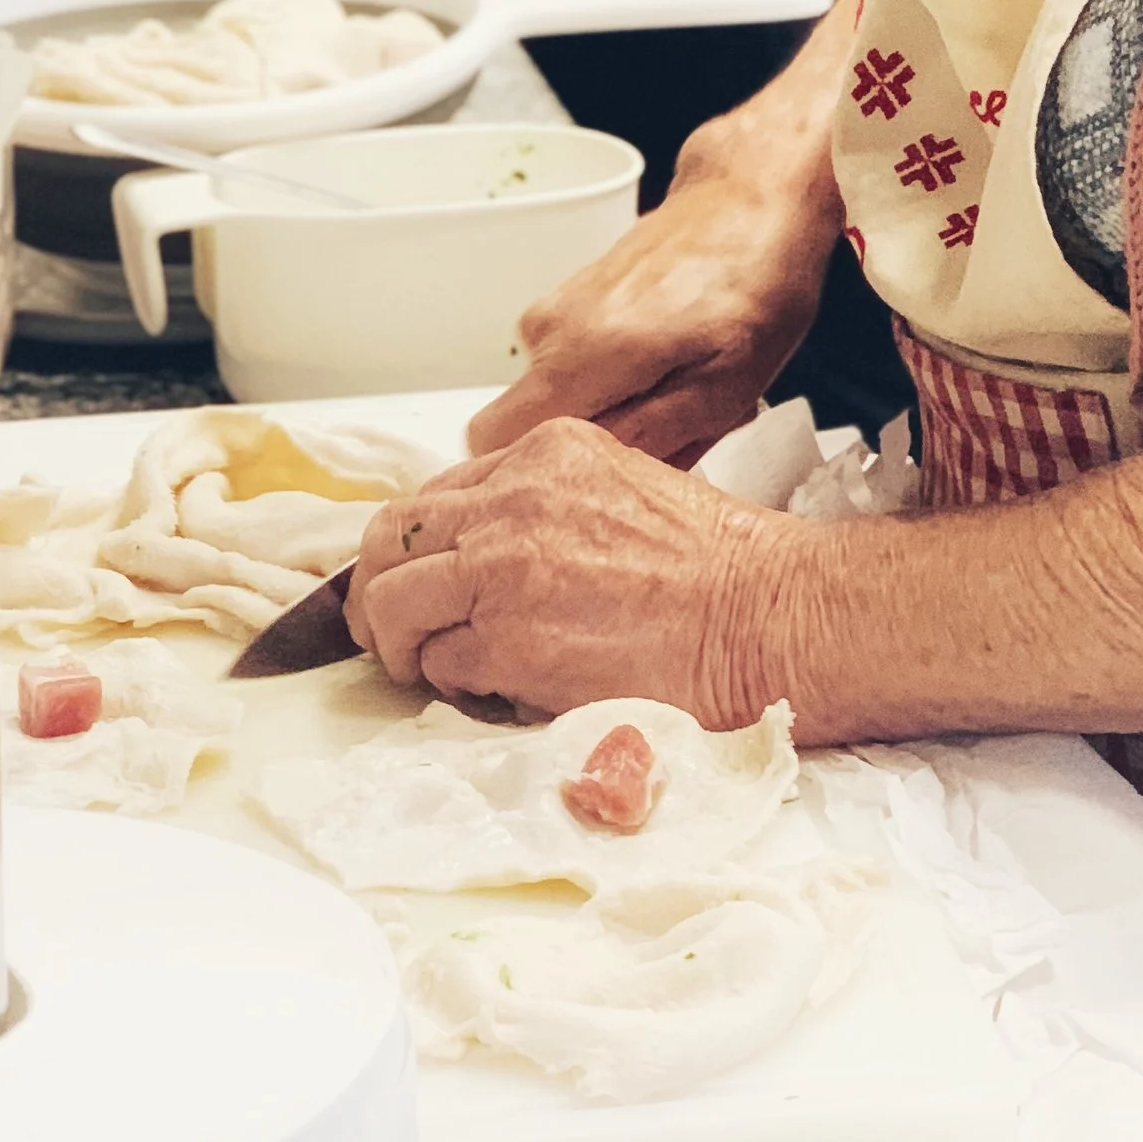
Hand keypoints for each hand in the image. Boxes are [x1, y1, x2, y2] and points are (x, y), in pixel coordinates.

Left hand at [349, 419, 796, 724]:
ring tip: (429, 668)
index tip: (418, 580)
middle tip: (388, 630)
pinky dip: (450, 682)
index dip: (417, 547)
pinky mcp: (508, 640)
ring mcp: (502, 568)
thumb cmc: (718, 565)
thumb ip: (549, 506)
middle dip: (378, 589)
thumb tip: (491, 554)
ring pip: (394, 601)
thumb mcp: (622, 488)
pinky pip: (440, 664)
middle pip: (391, 537)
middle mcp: (511, 499)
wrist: (764, 612)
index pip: (438, 493)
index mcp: (542, 453)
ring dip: (401, 642)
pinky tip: (489, 688)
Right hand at [464, 131, 839, 467]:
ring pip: (555, 399)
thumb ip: (652, 440)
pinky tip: (671, 360)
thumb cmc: (755, 283)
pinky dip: (613, 378)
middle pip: (526, 428)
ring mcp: (555, 308)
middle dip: (588, 448)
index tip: (591, 481)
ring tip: (680, 389)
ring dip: (609, 410)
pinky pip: (571, 366)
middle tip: (666, 431)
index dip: (532, 475)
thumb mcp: (728, 386)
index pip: (491, 445)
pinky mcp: (569, 298)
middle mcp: (550, 329)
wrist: (752, 196)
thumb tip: (597, 477)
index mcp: (581, 354)